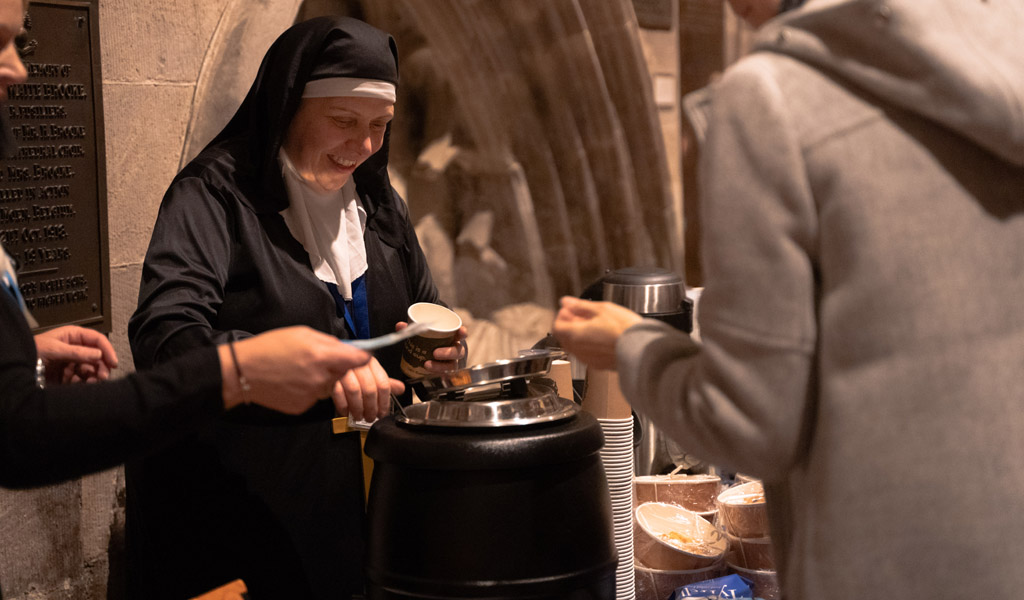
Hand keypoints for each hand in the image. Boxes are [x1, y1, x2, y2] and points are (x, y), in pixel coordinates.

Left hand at [33, 325, 118, 383]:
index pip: (97, 340)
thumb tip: (98, 354)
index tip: (113, 362)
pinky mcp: (68, 376)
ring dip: (95, 376)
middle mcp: (75, 349)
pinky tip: (85, 386)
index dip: (107, 350)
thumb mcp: (54, 349)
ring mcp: (72, 363)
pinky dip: (87, 383)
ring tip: (94, 382)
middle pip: (97, 356)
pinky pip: (83, 379)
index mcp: (73, 336)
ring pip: (92, 369)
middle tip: (103, 376)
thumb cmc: (31, 352)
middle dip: (102, 366)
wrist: (16, 369)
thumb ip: (77, 352)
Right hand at [219, 326, 372, 413]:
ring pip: (330, 386)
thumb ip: (328, 342)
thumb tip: (348, 348)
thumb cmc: (270, 348)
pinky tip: (293, 382)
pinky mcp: (304, 406)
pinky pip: (316, 396)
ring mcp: (313, 395)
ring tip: (301, 370)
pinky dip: (310, 389)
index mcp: (322, 356)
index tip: (363, 356)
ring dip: (324, 378)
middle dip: (338, 367)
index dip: (362, 357)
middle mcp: (321, 377)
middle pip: (345, 374)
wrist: (244, 372)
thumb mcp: (302, 334)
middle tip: (319, 359)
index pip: (359, 360)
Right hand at [331, 356, 404, 422]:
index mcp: (370, 362)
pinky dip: (343, 406)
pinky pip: (338, 393)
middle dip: (371, 408)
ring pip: (355, 392)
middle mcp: (358, 364)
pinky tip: (346, 412)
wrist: (328, 358)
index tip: (383, 412)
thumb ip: (383, 381)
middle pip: (369, 389)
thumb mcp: (369, 371)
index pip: (383, 384)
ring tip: (359, 416)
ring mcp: (344, 369)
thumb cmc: (350, 366)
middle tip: (371, 417)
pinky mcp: (330, 376)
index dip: (384, 402)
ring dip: (358, 408)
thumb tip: (401, 389)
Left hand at [395, 321, 467, 372]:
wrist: (424, 357)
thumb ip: (411, 329)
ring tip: (427, 364)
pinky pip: (445, 376)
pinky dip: (437, 374)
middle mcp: (454, 350)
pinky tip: (428, 373)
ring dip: (440, 366)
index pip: (461, 334)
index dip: (462, 333)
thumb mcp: (420, 334)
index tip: (460, 332)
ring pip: (452, 365)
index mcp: (451, 338)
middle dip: (448, 352)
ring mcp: (451, 362)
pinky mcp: (446, 373)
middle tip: (435, 353)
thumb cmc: (427, 342)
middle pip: (458, 351)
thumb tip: (400, 325)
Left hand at [552, 296, 641, 369]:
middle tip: (582, 315)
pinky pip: (587, 354)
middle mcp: (578, 350)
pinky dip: (588, 345)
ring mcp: (588, 360)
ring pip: (575, 347)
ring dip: (579, 335)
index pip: (556, 326)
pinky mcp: (599, 365)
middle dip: (570, 324)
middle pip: (564, 337)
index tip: (570, 309)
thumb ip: (580, 305)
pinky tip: (601, 337)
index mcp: (575, 335)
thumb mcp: (601, 308)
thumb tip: (566, 302)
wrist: (642, 349)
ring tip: (595, 325)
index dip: (561, 316)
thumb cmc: (624, 329)